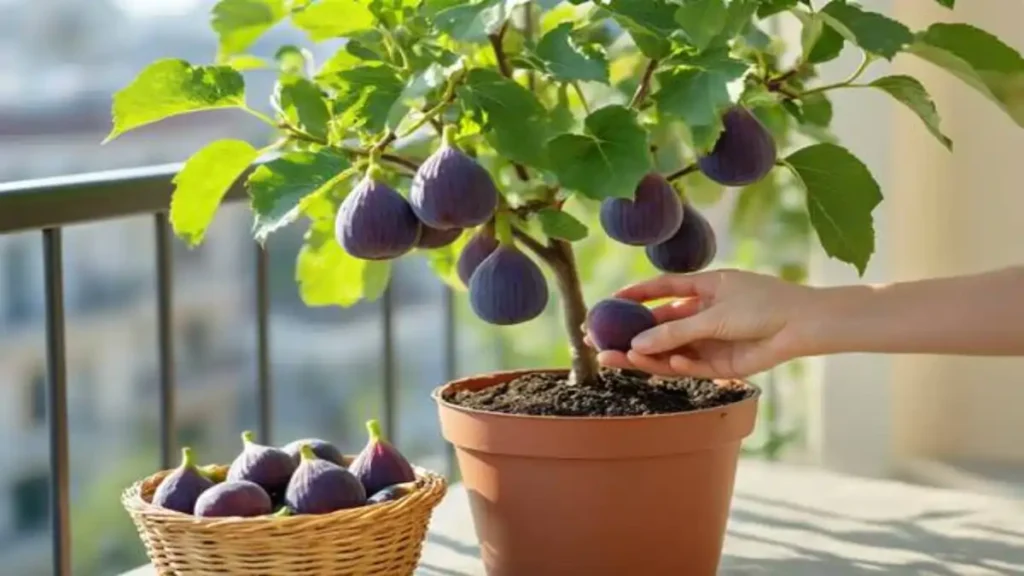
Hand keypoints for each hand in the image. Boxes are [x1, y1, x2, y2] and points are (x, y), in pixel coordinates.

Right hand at [592, 269, 819, 378]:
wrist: (801, 326)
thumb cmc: (763, 306)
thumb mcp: (713, 313)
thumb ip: (675, 331)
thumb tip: (636, 344)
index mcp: (704, 289)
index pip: (662, 289)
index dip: (636, 294)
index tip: (610, 301)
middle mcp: (704, 314)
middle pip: (659, 326)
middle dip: (629, 333)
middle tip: (598, 340)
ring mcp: (711, 339)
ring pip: (668, 349)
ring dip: (643, 355)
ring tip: (615, 357)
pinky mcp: (720, 363)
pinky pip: (688, 365)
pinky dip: (674, 365)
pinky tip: (661, 363)